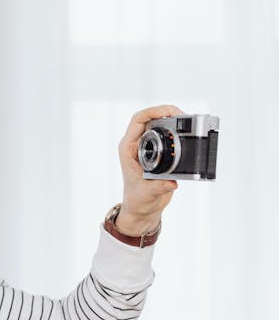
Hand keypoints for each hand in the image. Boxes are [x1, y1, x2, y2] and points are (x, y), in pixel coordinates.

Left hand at [116, 105, 182, 235]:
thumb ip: (158, 186)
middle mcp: (137, 145)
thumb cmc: (138, 200)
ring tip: (191, 124)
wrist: (142, 208)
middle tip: (186, 117)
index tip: (171, 112)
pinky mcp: (160, 154)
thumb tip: (172, 182)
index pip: (138, 120)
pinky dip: (181, 134)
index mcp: (128, 148)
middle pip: (152, 119)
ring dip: (177, 123)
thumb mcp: (146, 193)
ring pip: (162, 127)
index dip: (154, 111)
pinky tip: (192, 136)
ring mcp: (149, 148)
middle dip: (169, 114)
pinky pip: (170, 138)